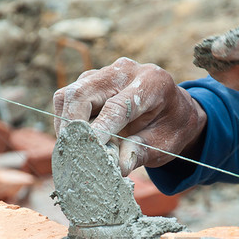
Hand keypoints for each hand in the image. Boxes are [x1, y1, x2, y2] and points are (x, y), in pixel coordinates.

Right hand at [53, 57, 206, 174]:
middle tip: (72, 153)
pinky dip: (65, 122)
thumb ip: (141, 152)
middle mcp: (125, 71)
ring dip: (65, 125)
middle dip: (72, 125)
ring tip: (71, 149)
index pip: (118, 106)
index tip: (91, 151)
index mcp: (152, 83)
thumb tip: (117, 168)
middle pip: (83, 93)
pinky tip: (73, 141)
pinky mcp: (90, 82)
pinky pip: (67, 99)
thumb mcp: (164, 144)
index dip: (101, 129)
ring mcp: (104, 74)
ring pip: (69, 94)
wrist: (174, 111)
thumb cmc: (170, 128)